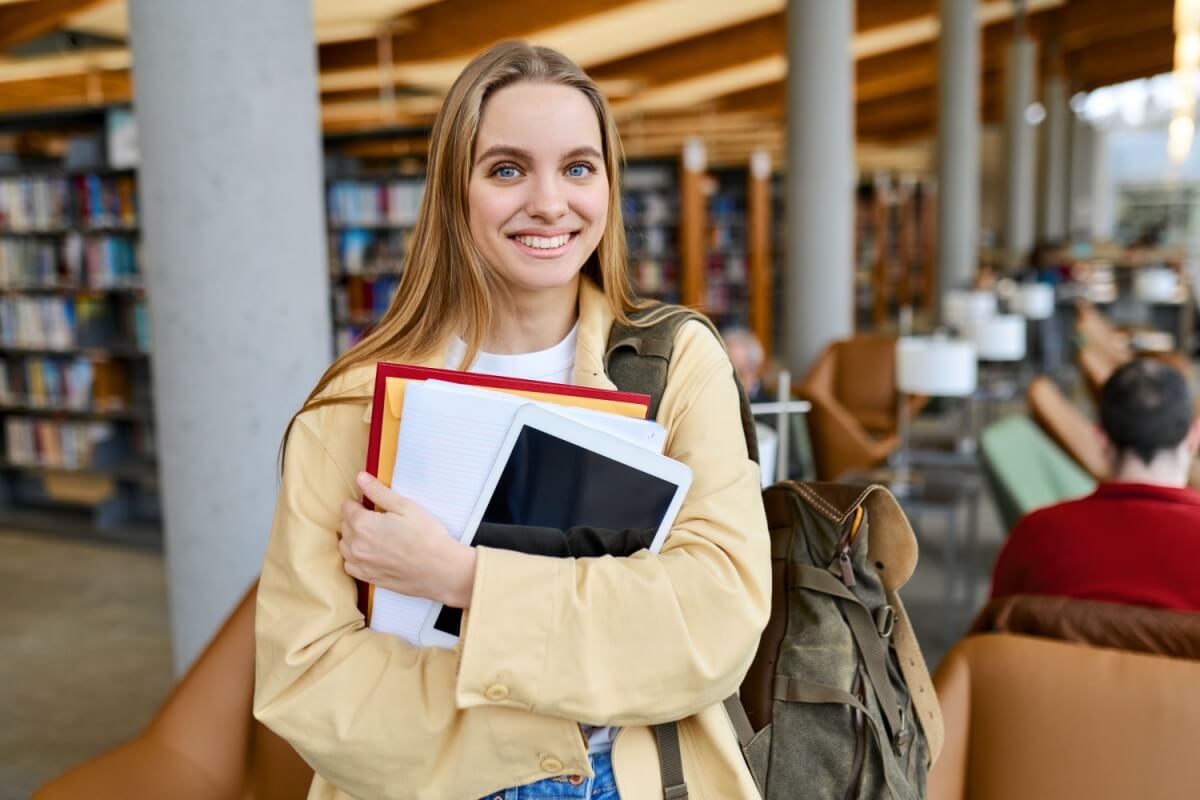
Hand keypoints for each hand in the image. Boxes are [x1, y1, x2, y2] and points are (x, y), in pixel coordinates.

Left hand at [339, 472, 476, 607]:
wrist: (440, 568)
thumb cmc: (426, 536)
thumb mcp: (405, 506)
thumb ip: (378, 492)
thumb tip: (360, 478)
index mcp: (362, 524)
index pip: (346, 507)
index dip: (360, 503)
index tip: (373, 506)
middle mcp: (356, 546)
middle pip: (345, 526)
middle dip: (356, 519)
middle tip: (379, 519)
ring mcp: (361, 564)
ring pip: (345, 546)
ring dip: (354, 538)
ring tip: (375, 536)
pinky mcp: (368, 578)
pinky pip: (350, 565)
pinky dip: (355, 558)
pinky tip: (371, 554)